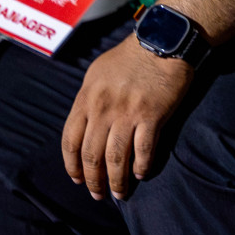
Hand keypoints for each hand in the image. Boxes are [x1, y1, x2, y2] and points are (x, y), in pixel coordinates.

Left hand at [61, 37, 193, 199]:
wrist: (163, 40)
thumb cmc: (131, 55)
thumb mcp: (98, 73)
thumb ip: (89, 99)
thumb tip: (86, 124)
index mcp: (86, 99)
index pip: (70, 141)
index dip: (72, 165)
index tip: (77, 179)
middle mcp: (103, 109)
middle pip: (92, 155)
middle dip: (93, 180)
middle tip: (98, 194)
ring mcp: (128, 113)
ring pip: (116, 158)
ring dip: (117, 181)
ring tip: (120, 193)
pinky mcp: (153, 115)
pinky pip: (144, 150)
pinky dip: (141, 166)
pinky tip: (142, 173)